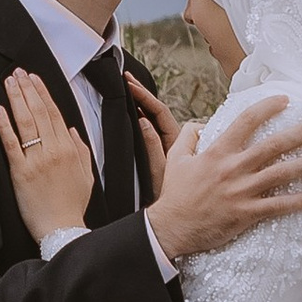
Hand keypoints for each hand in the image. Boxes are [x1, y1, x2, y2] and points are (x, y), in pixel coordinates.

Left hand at [0, 69, 95, 238]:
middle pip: (39, 112)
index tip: (34, 78)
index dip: (43, 93)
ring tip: (9, 82)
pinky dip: (5, 125)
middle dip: (28, 89)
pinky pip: (11, 144)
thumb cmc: (73, 205)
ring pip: (26, 122)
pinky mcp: (21, 172)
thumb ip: (81, 150)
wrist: (63, 230)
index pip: (55, 113)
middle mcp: (54, 150)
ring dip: (17, 99)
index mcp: (70, 148)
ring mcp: (37, 160)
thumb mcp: (86, 176)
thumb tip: (72, 130)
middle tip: (18, 71)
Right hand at [128, 76, 177, 201]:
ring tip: (130, 87)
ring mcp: (171, 149)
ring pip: (158, 121)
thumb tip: (143, 120)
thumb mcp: (158, 172)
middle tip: (127, 78)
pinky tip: (135, 111)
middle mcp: (174, 144)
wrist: (172, 222)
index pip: (159, 112)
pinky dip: (144, 120)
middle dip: (143, 94)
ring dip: (145, 104)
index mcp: (174, 144)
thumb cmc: (172, 202)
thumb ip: (151, 146)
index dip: (145, 96)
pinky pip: (155, 133)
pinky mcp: (167, 157)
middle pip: (159, 112)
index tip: (130, 84)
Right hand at [149, 90, 301, 261]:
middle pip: (272, 146)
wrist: (171, 227)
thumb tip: (203, 124)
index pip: (246, 121)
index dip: (267, 107)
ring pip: (280, 174)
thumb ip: (189, 136)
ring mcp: (242, 191)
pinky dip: (298, 201)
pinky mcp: (247, 213)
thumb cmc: (175, 194)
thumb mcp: (176, 158)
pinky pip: (278, 206)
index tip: (284, 100)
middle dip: (299, 134)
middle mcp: (233, 168)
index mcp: (218, 152)